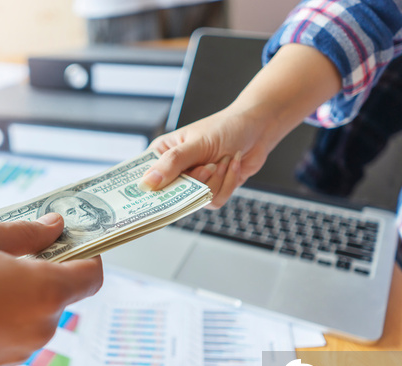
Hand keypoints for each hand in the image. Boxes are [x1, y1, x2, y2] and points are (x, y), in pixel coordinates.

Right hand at [0, 214, 102, 365]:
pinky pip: (11, 335)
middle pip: (61, 295)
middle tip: (6, 254)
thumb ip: (27, 233)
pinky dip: (0, 319)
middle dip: (43, 273)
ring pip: (33, 316)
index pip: (91, 276)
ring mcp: (17, 352)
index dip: (86, 255)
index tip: (68, 242)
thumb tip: (55, 227)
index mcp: (45, 292)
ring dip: (19, 296)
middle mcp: (39, 328)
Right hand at [140, 106, 272, 207]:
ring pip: (196, 200)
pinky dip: (227, 183)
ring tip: (223, 159)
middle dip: (195, 181)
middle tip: (206, 166)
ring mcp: (193, 184)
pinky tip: (232, 164)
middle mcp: (175, 171)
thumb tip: (147, 183)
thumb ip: (172, 163)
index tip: (147, 199)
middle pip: (170, 196)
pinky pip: (214, 200)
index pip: (144, 178)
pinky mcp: (211, 192)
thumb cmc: (225, 127)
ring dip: (216, 180)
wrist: (257, 129)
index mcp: (163, 154)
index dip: (144, 190)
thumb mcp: (196, 143)